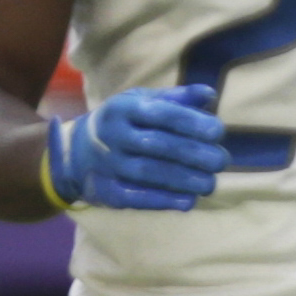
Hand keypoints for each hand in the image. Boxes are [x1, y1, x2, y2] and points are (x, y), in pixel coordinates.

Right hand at [44, 84, 230, 211]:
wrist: (74, 153)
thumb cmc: (123, 123)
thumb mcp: (142, 102)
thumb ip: (176, 99)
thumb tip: (209, 94)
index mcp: (124, 108)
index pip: (162, 114)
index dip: (191, 122)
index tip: (218, 132)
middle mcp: (113, 135)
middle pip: (159, 145)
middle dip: (194, 153)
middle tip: (221, 161)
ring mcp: (108, 164)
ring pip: (150, 173)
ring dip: (184, 179)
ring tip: (210, 183)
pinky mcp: (107, 191)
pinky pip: (137, 197)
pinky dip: (164, 200)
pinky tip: (188, 201)